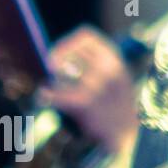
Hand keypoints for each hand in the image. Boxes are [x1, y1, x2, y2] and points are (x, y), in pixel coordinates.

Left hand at [37, 25, 138, 157]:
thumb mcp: (114, 76)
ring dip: (53, 80)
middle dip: (55, 59)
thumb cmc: (115, 104)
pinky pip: (56, 94)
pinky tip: (43, 96)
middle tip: (50, 71)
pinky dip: (46, 95)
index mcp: (114, 59)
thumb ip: (94, 63)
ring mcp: (98, 85)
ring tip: (52, 88)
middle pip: (69, 50)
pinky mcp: (86, 103)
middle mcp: (108, 68)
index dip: (66, 43)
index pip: (85, 36)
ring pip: (60, 71)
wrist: (125, 131)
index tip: (57, 54)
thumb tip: (58, 55)